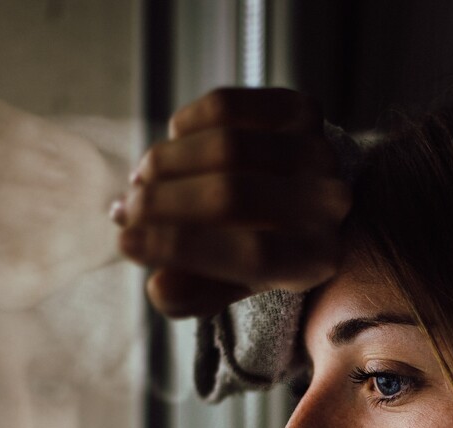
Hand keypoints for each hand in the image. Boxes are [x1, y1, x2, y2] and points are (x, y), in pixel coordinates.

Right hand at [115, 87, 351, 317]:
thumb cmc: (256, 249)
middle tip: (124, 212)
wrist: (302, 197)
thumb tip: (158, 286)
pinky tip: (173, 145)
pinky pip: (227, 107)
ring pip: (226, 146)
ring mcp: (318, 151)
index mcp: (315, 259)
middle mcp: (328, 204)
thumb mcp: (225, 283)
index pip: (250, 255)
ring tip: (140, 181)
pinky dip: (186, 124)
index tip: (124, 244)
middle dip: (162, 203)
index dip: (181, 248)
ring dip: (166, 162)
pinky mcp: (301, 110)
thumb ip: (193, 295)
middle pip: (232, 196)